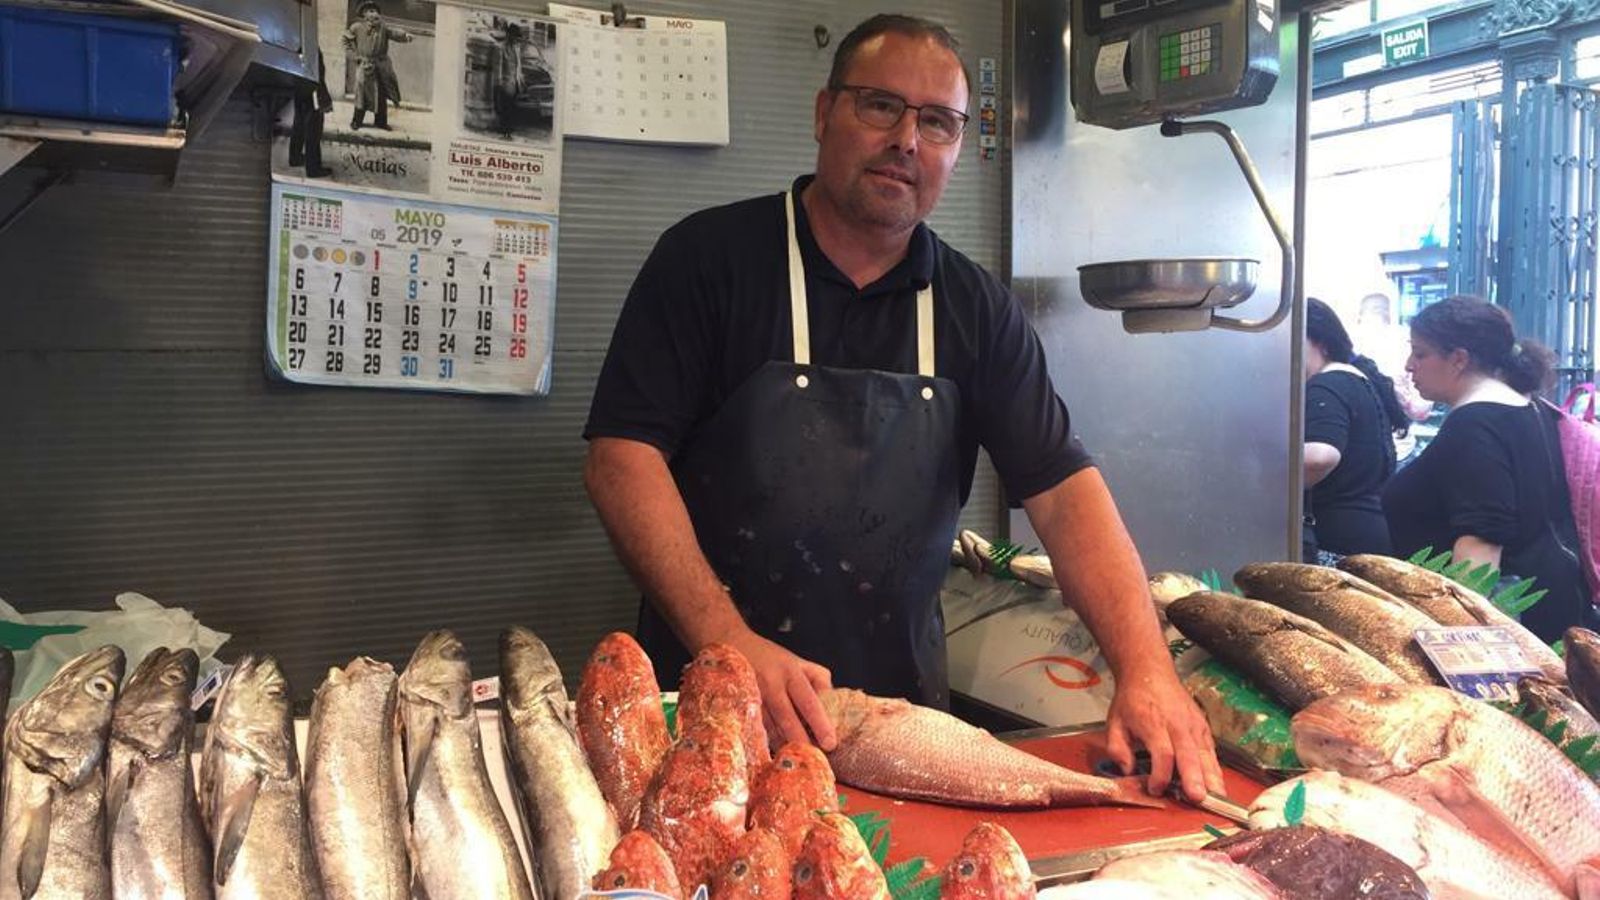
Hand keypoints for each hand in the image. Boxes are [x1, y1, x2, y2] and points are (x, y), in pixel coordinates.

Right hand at [720, 629, 836, 751]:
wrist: (731, 643)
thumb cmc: (771, 658)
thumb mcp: (799, 661)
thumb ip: (819, 680)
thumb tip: (832, 704)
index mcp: (790, 672)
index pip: (808, 701)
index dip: (820, 723)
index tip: (830, 742)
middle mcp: (770, 683)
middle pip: (786, 717)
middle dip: (799, 739)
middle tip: (812, 758)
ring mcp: (751, 694)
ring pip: (768, 726)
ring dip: (781, 743)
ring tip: (794, 760)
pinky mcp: (736, 703)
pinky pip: (752, 726)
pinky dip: (764, 740)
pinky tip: (772, 752)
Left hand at [1104, 666, 1222, 803]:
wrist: (1150, 672)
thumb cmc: (1132, 699)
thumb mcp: (1114, 722)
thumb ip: (1117, 749)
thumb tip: (1127, 771)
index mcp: (1153, 723)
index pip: (1162, 753)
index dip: (1161, 774)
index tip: (1155, 789)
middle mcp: (1176, 724)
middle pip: (1188, 753)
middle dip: (1194, 778)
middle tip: (1198, 798)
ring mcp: (1193, 724)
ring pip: (1205, 753)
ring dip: (1211, 777)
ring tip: (1217, 798)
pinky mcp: (1202, 725)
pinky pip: (1210, 749)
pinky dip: (1215, 768)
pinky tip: (1218, 785)